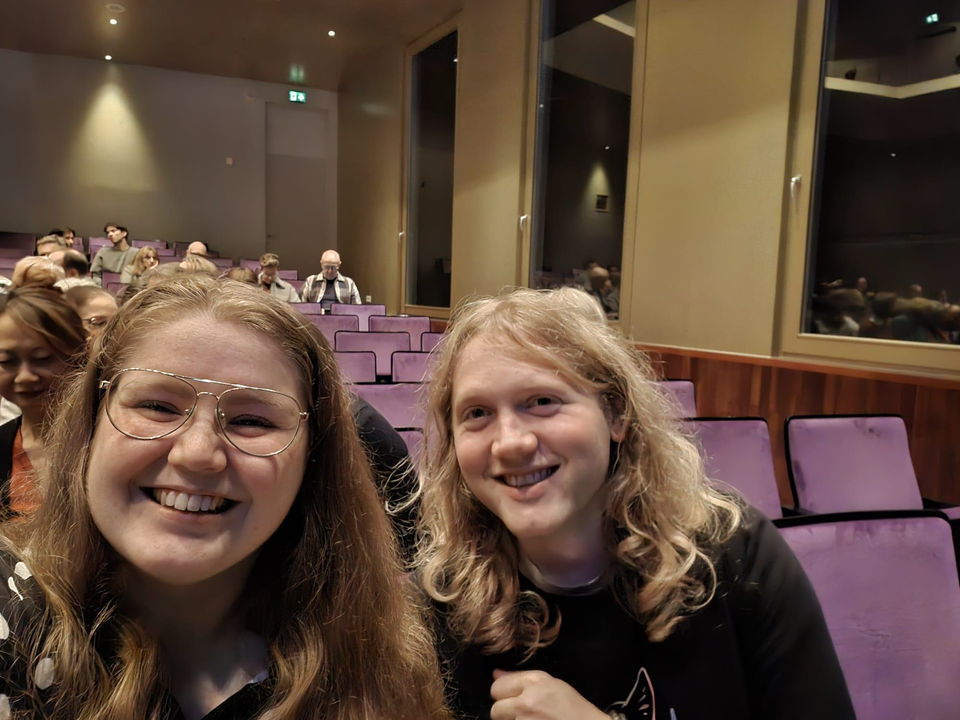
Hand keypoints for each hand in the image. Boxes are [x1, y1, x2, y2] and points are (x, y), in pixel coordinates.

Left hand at [489, 669, 608, 719]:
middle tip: (522, 714)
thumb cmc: (574, 708)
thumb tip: (495, 674)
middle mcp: (527, 703)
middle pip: (496, 709)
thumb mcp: (551, 684)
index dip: (503, 694)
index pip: (498, 687)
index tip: (512, 699)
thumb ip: (521, 678)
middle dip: (505, 713)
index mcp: (534, 683)